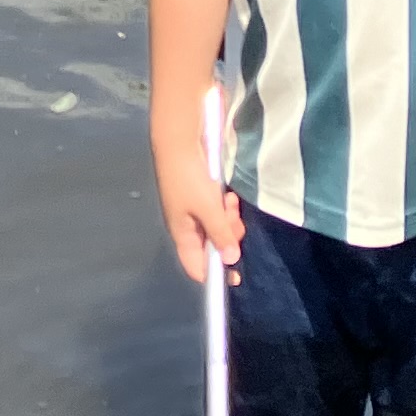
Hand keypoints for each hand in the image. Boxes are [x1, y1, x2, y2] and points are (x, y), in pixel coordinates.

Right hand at [158, 132, 242, 284]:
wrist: (179, 140)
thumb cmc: (189, 178)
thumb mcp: (208, 208)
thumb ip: (220, 234)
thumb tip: (230, 260)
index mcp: (182, 234)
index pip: (196, 267)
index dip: (215, 275)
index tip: (236, 276)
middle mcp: (187, 225)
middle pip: (211, 246)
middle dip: (227, 239)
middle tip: (235, 224)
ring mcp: (194, 209)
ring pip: (217, 227)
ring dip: (228, 220)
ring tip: (231, 204)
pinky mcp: (201, 194)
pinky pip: (217, 210)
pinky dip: (225, 206)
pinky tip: (228, 195)